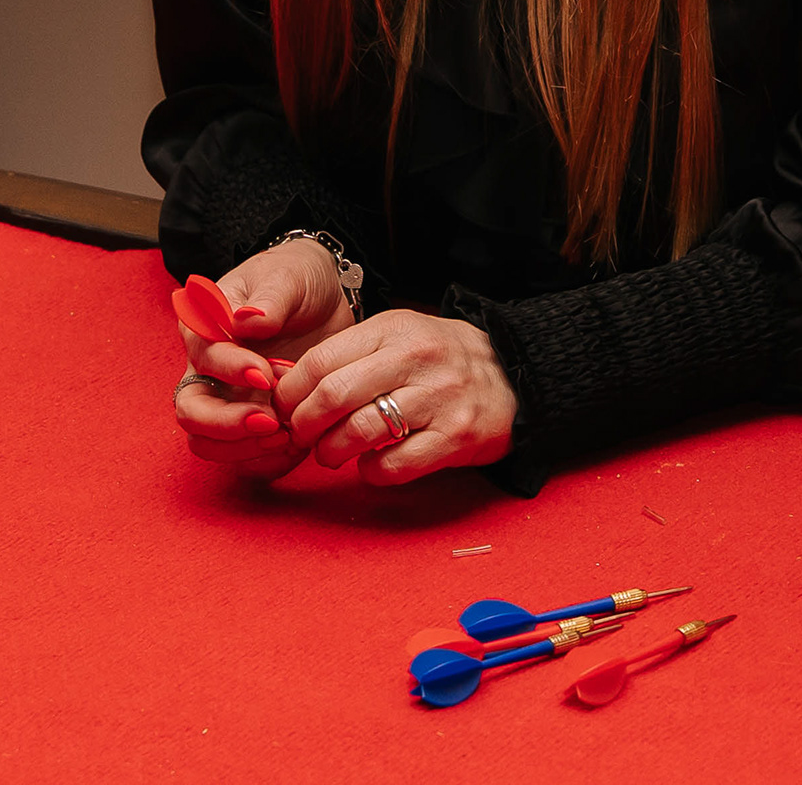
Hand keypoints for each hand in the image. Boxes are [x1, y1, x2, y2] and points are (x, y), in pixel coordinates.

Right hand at [168, 236, 356, 476]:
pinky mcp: (251, 422)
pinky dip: (266, 460)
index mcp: (205, 327)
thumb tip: (245, 320)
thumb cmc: (296, 279)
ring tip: (287, 436)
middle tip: (270, 421)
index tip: (266, 373)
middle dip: (226, 424)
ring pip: (208, 443)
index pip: (203, 357)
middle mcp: (207, 370)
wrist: (324, 299)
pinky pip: (244, 458)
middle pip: (191, 411)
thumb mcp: (287, 276)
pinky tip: (296, 447)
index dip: (230, 370)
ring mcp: (227, 400)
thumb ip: (269, 298)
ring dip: (243, 448)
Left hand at [271, 308, 517, 482]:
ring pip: (359, 431)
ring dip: (332, 451)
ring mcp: (438, 397)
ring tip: (332, 454)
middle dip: (304, 425)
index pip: (320, 361)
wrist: (516, 374)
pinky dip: (371, 471)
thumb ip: (351, 356)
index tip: (285, 410)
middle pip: (333, 395)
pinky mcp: (456, 435)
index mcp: (394, 329)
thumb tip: (288, 386)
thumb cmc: (442, 360)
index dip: (290, 393)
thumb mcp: (400, 337)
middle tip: (303, 436)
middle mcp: (416, 358)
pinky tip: (371, 464)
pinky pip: (393, 464)